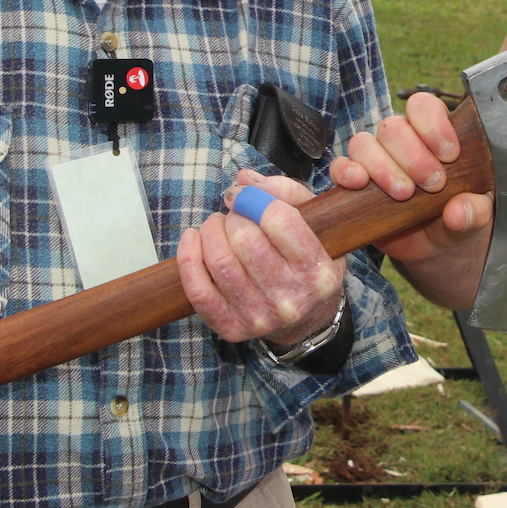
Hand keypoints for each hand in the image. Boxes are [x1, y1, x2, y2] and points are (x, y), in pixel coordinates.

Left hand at [176, 172, 344, 344]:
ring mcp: (261, 317)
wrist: (307, 316)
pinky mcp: (233, 328)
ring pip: (220, 261)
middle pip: (245, 239)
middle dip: (233, 216)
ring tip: (218, 226)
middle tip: (235, 215)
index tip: (244, 194)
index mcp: (318, 271)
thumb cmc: (306, 260)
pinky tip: (192, 239)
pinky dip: (188, 258)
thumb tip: (244, 179)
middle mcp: (291, 298)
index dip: (254, 198)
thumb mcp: (314, 222)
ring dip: (211, 232)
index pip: (280, 221)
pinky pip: (199, 292)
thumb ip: (284, 191)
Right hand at [329, 94, 492, 297]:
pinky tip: (359, 184)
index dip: (433, 124)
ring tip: (404, 193)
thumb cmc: (457, 217)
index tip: (449, 154)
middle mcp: (400, 141)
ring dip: (383, 167)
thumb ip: (476, 211)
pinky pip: (340, 167)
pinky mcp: (353, 184)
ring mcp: (374, 160)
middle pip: (393, 127)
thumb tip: (458, 212)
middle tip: (433, 184)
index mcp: (432, 134)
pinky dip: (346, 172)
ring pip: (364, 143)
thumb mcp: (477, 217)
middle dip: (414, 156)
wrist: (436, 248)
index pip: (424, 106)